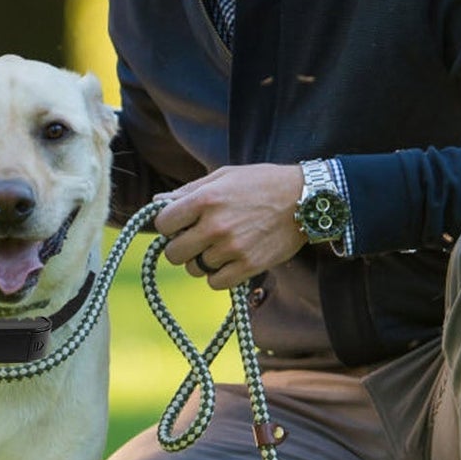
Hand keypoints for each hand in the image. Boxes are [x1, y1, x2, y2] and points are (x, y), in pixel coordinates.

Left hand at [154, 163, 305, 290]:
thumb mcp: (224, 176)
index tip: (180, 223)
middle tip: (196, 239)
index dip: (168, 225)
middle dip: (180, 247)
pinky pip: (215, 283)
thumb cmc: (261, 183)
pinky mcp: (249, 266)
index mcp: (206, 199)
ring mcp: (232, 248)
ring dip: (201, 261)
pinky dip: (218, 275)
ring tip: (219, 247)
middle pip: (174, 253)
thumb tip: (156, 203)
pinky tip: (228, 261)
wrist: (304, 199)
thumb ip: (189, 190)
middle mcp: (216, 225)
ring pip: (195, 269)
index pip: (163, 223)